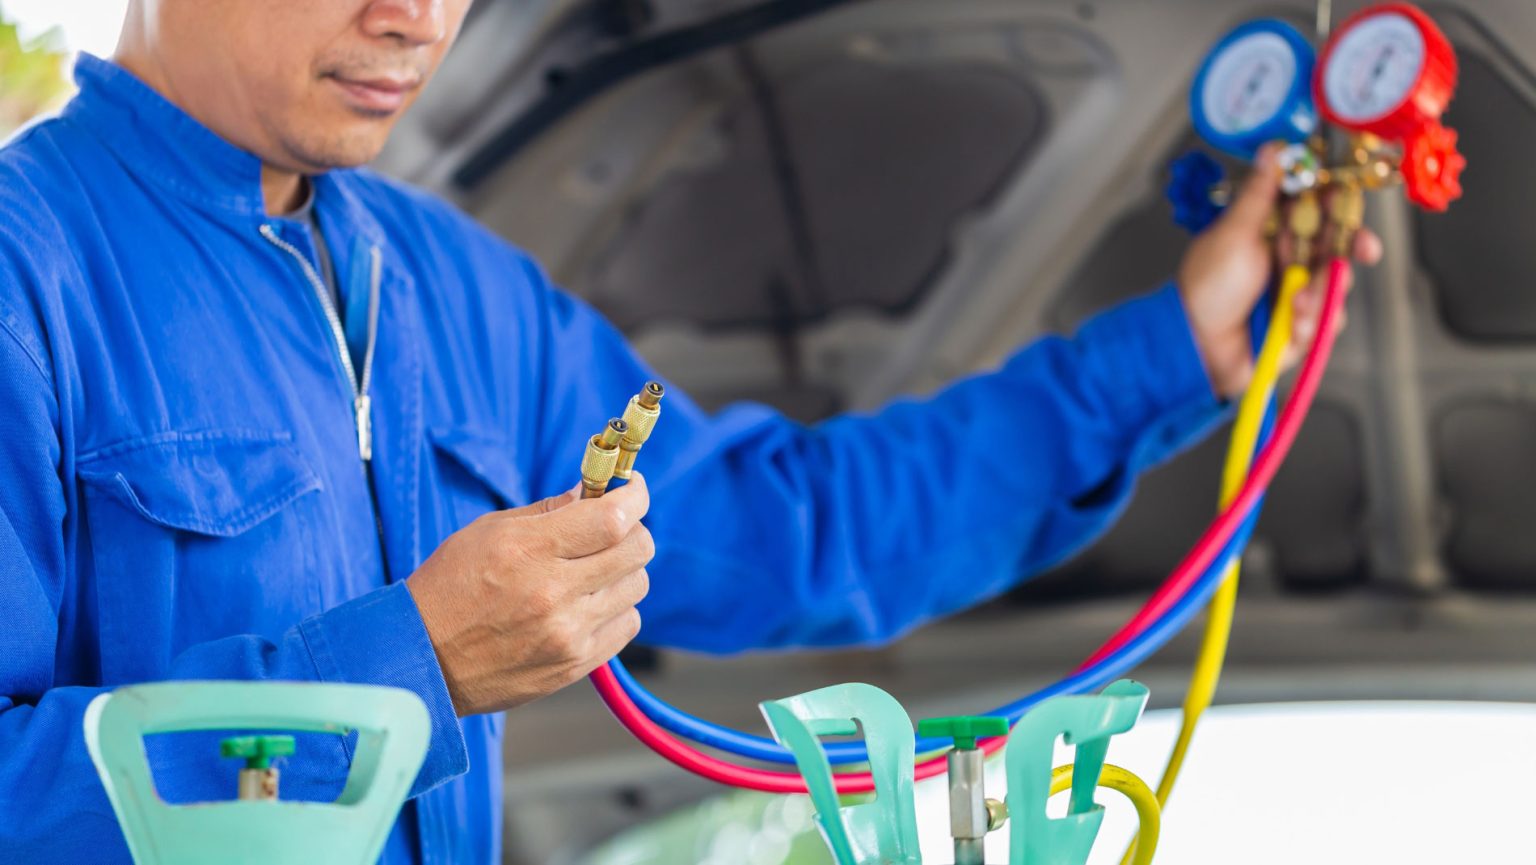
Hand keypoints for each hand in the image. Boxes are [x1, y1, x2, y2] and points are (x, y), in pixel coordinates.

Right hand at [406, 473, 653, 715]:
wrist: (423, 660)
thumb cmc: (450, 589)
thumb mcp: (488, 532)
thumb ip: (549, 512)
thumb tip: (594, 493)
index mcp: (529, 550)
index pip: (612, 518)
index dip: (634, 497)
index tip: (632, 488)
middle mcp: (554, 592)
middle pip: (637, 549)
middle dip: (632, 530)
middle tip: (611, 529)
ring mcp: (568, 632)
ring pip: (637, 585)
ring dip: (623, 570)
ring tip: (592, 570)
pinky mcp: (575, 663)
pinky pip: (628, 623)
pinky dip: (617, 607)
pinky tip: (589, 603)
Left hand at [1177, 143, 1384, 398]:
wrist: (1194, 346)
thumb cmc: (1207, 287)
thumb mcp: (1235, 233)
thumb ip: (1260, 194)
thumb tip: (1274, 149)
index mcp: (1270, 232)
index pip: (1315, 209)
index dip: (1337, 203)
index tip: (1348, 199)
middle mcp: (1286, 261)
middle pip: (1336, 244)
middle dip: (1352, 246)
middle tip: (1364, 248)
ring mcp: (1294, 294)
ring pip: (1335, 284)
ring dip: (1319, 293)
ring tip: (1294, 303)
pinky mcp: (1298, 327)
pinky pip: (1325, 322)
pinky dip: (1310, 323)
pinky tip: (1290, 325)